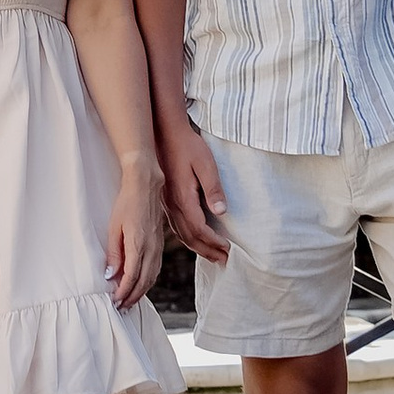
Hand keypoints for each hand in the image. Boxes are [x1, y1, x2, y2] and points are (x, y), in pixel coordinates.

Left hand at [105, 154, 165, 309]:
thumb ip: (114, 253)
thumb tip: (110, 275)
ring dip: (141, 292)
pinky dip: (148, 282)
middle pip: (143, 282)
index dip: (123, 293)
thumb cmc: (127, 204)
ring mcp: (158, 247)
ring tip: (129, 301)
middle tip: (120, 308)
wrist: (146, 187)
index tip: (114, 302)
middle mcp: (151, 249)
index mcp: (139, 245)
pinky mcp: (159, 244)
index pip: (131, 278)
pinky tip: (141, 285)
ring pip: (152, 278)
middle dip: (132, 298)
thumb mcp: (114, 227)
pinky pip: (156, 269)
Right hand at [159, 121, 229, 264]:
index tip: (228, 249)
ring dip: (197, 247)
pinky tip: (194, 239)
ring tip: (212, 256)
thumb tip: (222, 212)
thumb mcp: (205, 164)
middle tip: (224, 261)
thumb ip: (213, 188)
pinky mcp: (166, 199)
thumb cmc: (188, 146)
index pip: (199, 229)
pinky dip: (187, 237)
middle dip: (207, 250)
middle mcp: (173, 204)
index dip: (214, 242)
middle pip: (189, 237)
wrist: (164, 132)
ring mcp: (167, 203)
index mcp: (183, 198)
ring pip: (181, 233)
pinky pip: (175, 225)